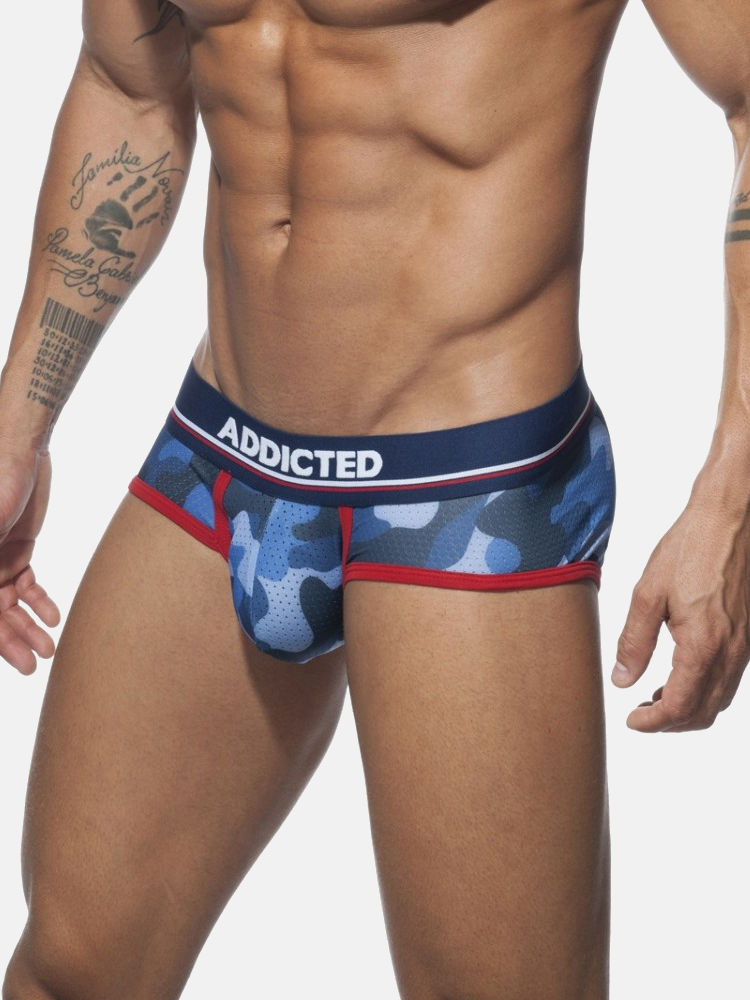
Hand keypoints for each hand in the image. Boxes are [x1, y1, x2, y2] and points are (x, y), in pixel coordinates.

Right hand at [0, 449, 59, 673]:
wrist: (22, 447)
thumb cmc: (1, 476)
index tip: (13, 660)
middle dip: (12, 640)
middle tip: (34, 664)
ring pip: (9, 604)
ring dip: (28, 627)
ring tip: (48, 648)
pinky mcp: (17, 548)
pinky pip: (26, 584)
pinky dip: (38, 602)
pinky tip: (53, 616)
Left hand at [611, 495, 749, 731]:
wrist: (730, 520)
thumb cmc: (689, 548)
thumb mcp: (648, 594)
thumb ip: (634, 642)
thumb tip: (622, 680)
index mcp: (703, 646)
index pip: (679, 706)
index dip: (653, 723)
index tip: (632, 722)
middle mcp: (730, 653)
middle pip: (703, 712)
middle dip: (670, 723)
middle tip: (641, 715)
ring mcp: (743, 646)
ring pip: (720, 699)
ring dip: (689, 708)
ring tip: (655, 699)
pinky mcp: (746, 635)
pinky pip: (729, 678)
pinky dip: (705, 690)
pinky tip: (680, 675)